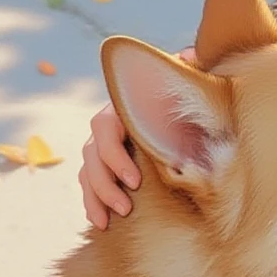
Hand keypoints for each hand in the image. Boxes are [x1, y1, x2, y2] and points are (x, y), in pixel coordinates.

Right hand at [81, 45, 196, 228]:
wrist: (186, 111)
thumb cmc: (189, 98)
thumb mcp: (189, 86)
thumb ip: (187, 73)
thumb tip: (189, 54)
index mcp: (123, 108)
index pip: (104, 129)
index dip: (115, 155)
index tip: (136, 179)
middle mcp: (108, 127)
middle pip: (91, 155)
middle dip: (106, 182)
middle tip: (125, 205)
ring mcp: (103, 149)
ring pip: (87, 172)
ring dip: (97, 196)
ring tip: (112, 218)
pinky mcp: (105, 169)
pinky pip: (89, 187)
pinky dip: (92, 204)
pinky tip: (100, 223)